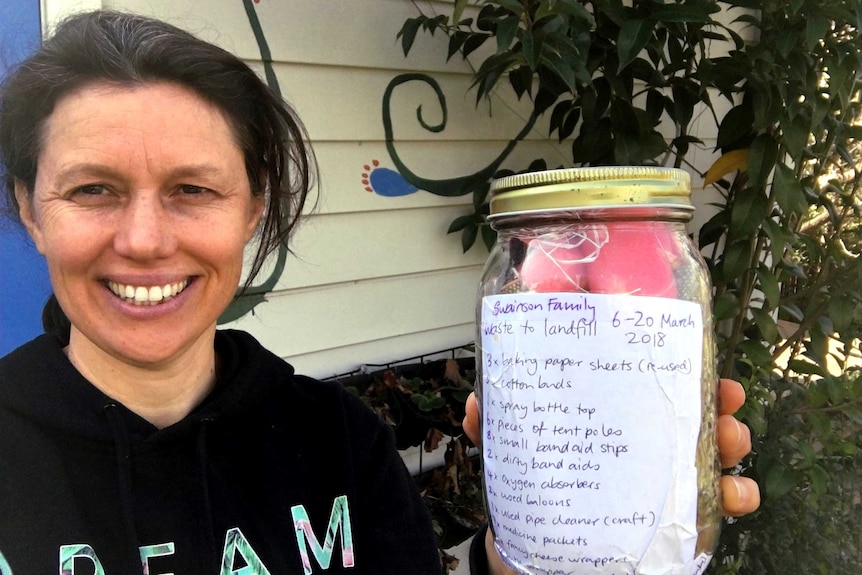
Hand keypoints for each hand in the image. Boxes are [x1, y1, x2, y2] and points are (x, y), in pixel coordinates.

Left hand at [462, 378, 759, 573]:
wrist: (537, 558)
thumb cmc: (535, 493)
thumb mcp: (514, 457)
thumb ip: (497, 431)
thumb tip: (476, 406)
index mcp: (609, 418)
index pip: (645, 382)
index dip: (672, 361)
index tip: (691, 349)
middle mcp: (641, 446)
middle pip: (689, 413)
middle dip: (715, 399)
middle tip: (724, 398)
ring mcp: (659, 482)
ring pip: (711, 453)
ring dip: (730, 441)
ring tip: (731, 441)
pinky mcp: (671, 523)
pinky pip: (714, 509)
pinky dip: (733, 498)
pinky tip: (734, 497)